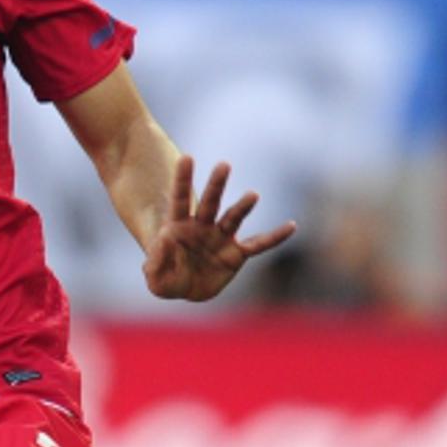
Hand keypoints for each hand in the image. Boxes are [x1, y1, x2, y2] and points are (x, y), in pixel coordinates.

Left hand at [143, 156, 296, 301]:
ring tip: (253, 195)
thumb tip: (167, 240)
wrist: (186, 289)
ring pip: (233, 217)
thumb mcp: (155, 276)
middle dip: (216, 184)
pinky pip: (258, 244)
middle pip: (210, 201)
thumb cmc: (167, 279)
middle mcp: (202, 226)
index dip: (182, 179)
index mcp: (178, 226)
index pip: (179, 199)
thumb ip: (156, 261)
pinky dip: (274, 237)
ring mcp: (221, 238)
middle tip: (224, 165)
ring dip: (243, 206)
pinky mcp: (236, 254)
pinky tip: (291, 226)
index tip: (186, 158)